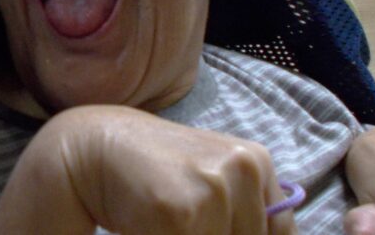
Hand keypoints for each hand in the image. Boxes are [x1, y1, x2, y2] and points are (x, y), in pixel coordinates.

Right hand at [0, 105, 296, 234]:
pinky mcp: (181, 211)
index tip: (213, 231)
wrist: (95, 148)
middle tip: (179, 225)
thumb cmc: (154, 173)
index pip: (279, 231)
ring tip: (162, 223)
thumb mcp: (211, 181)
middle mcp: (243, 168)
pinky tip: (146, 224)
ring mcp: (214, 187)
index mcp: (255, 161)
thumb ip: (242, 212)